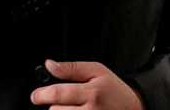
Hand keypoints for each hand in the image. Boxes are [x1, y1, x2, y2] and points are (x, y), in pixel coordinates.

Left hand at [30, 59, 144, 109]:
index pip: (58, 94)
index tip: (35, 96)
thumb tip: (49, 64)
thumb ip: (71, 68)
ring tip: (73, 108)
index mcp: (92, 93)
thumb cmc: (114, 90)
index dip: (42, 94)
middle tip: (64, 101)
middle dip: (54, 105)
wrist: (134, 109)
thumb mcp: (96, 70)